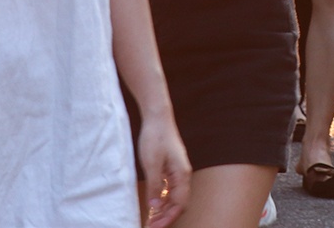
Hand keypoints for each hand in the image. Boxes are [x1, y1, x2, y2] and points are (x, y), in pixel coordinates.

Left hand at [136, 108, 189, 227]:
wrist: (157, 117)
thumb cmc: (155, 137)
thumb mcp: (151, 164)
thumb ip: (155, 186)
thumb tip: (154, 207)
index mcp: (182, 174)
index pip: (179, 204)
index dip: (168, 218)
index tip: (155, 227)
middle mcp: (183, 175)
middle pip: (179, 203)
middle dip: (167, 217)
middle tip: (151, 226)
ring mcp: (177, 171)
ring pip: (174, 197)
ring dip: (164, 210)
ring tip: (151, 219)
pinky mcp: (171, 167)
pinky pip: (170, 189)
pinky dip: (163, 200)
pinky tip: (154, 204)